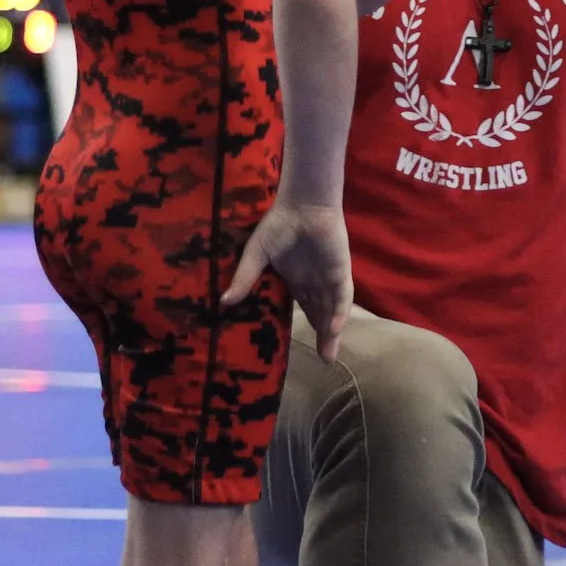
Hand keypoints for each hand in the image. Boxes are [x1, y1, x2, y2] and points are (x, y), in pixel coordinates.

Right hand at [223, 201, 352, 361]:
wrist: (302, 204)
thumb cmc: (279, 224)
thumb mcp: (257, 253)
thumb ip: (245, 277)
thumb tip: (224, 301)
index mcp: (297, 278)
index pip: (303, 308)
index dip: (305, 326)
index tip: (301, 348)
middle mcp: (314, 281)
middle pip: (320, 314)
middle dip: (323, 337)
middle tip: (325, 361)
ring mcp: (328, 277)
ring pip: (332, 310)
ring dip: (331, 332)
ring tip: (329, 356)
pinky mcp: (340, 270)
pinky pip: (342, 296)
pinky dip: (339, 312)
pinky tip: (333, 329)